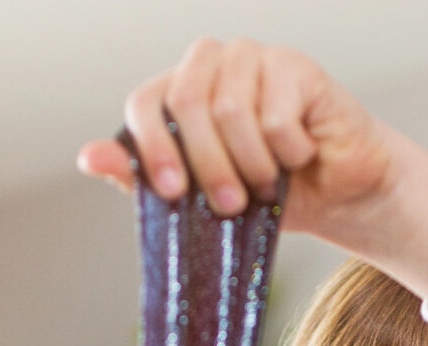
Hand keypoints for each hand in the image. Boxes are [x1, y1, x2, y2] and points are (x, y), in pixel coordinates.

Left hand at [78, 39, 427, 305]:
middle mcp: (211, 65)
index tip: (169, 191)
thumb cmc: (268, 195)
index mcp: (179, 91)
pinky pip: (276, 115)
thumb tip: (88, 158)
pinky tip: (301, 157)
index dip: (151, 147)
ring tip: (267, 187)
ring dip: (251, 164)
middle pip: (186, 101)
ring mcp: (253, 59)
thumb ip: (144, 179)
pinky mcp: (296, 66)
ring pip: (231, 109)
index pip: (144, 102)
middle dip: (206, 164)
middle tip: (230, 205)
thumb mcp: (199, 200)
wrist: (338, 196)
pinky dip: (288, 153)